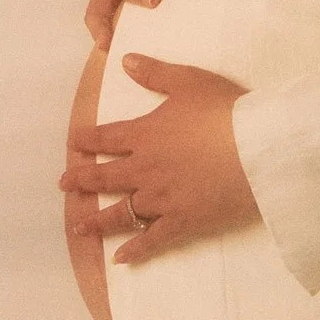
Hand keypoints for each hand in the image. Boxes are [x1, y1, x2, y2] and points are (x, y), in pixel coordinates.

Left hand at [60, 52, 260, 264]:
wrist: (256, 148)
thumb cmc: (225, 111)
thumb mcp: (188, 81)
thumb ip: (154, 73)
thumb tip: (125, 61)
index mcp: (145, 135)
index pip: (107, 137)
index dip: (87, 140)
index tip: (73, 143)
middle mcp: (145, 169)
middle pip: (105, 177)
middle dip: (82, 180)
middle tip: (64, 184)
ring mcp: (161, 199)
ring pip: (121, 212)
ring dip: (97, 221)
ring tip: (79, 227)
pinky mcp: (182, 222)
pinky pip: (152, 240)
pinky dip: (136, 250)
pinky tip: (121, 259)